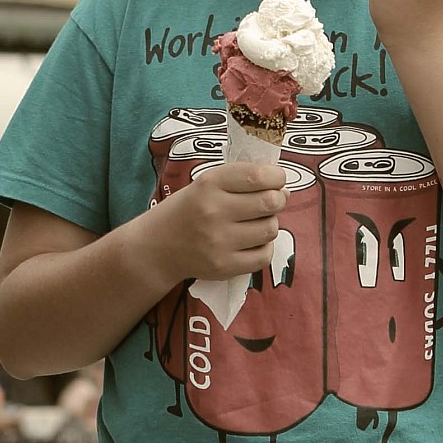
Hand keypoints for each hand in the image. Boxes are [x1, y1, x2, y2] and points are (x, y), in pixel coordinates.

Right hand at [145, 158, 285, 281]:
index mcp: (210, 184)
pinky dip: (264, 247)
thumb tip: (284, 189)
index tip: (276, 179)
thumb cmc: (189, 209)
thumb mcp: (208, 183)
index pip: (258, 175)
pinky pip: (264, 255)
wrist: (158, 246)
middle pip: (270, 202)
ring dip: (270, 223)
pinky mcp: (224, 266)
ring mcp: (219, 242)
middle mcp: (214, 212)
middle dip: (278, 199)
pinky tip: (252, 241)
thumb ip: (242, 179)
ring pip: (270, 229)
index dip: (277, 176)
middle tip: (271, 201)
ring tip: (256, 222)